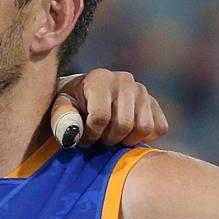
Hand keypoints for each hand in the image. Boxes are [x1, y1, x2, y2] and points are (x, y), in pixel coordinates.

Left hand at [52, 70, 167, 147]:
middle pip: (124, 124)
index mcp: (99, 78)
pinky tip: (128, 135)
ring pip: (144, 127)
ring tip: (111, 137)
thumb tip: (73, 135)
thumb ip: (62, 120)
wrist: (84, 95)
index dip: (91, 135)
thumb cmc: (70, 104)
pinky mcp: (153, 102)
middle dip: (108, 139)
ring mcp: (141, 90)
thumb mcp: (59, 109)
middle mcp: (124, 80)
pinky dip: (145, 138)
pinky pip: (159, 128)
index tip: (83, 140)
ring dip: (126, 140)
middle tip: (98, 140)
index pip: (100, 116)